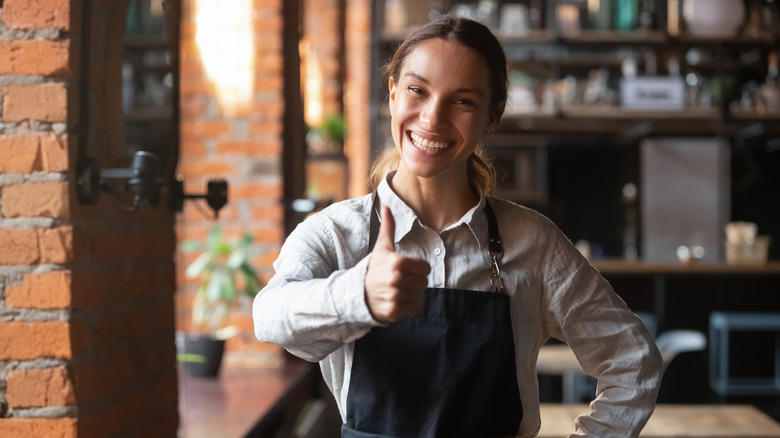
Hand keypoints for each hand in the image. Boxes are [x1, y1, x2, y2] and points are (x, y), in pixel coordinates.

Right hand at [365, 206, 430, 322]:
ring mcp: (395, 296)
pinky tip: (396, 301)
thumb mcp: (381, 248)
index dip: (417, 269)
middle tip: (398, 282)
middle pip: (424, 283)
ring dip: (411, 295)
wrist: (356, 293)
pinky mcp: (394, 311)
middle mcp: (396, 279)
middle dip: (414, 283)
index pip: (425, 268)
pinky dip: (408, 307)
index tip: (404, 270)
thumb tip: (386, 205)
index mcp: (398, 262)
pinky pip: (415, 309)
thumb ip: (388, 227)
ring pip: (420, 296)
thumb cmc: (373, 268)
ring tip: (396, 291)